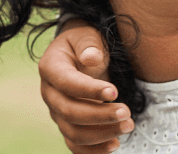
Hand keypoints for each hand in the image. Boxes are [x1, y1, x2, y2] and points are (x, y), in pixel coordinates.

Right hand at [39, 19, 132, 152]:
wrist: (79, 54)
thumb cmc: (84, 44)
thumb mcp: (86, 35)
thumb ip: (89, 44)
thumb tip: (91, 58)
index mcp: (50, 67)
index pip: (66, 83)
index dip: (89, 90)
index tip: (115, 91)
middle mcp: (49, 93)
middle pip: (69, 112)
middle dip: (99, 115)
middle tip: (127, 112)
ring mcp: (56, 112)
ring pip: (73, 132)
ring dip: (101, 134)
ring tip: (128, 126)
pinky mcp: (66, 125)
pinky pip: (75, 144)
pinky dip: (94, 150)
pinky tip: (115, 144)